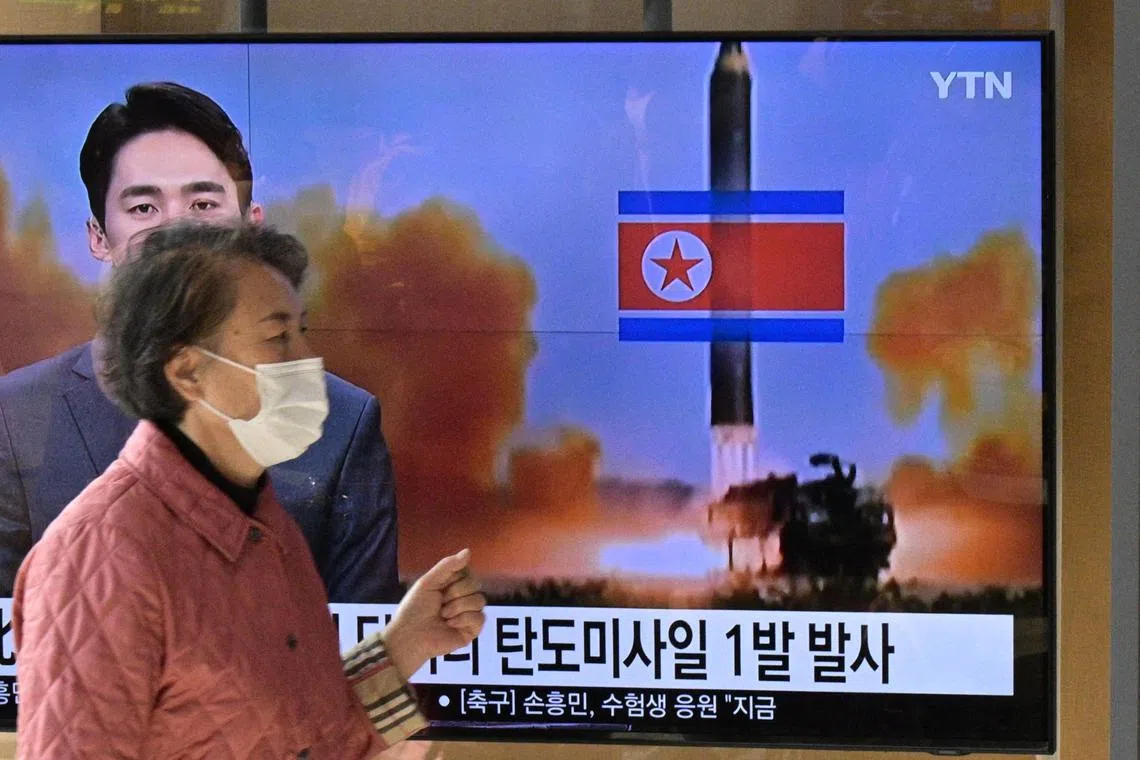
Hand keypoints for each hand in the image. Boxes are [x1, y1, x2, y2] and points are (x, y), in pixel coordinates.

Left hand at [384, 548, 485, 681]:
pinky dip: (463, 619)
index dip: (456, 578)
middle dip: (456, 593)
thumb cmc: (414, 608)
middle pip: (476, 585)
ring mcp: (469, 614)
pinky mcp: (472, 630)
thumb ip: (448, 565)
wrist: (409, 635)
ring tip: (443, 616)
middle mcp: (463, 598)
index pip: (468, 572)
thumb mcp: (428, 582)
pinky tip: (450, 625)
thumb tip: (468, 550)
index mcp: (453, 585)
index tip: (440, 586)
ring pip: (480, 600)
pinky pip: (480, 618)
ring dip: (457, 607)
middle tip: (440, 602)